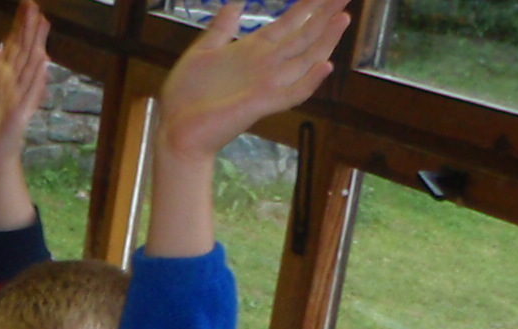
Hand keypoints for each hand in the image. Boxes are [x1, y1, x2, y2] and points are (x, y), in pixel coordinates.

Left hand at [0, 0, 49, 177]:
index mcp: (3, 76)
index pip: (14, 47)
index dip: (20, 27)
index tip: (26, 6)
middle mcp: (15, 84)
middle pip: (25, 52)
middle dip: (30, 30)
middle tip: (35, 7)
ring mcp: (20, 98)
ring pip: (30, 69)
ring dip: (37, 48)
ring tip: (42, 26)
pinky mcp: (19, 115)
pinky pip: (28, 97)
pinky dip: (36, 82)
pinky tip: (42, 66)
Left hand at [157, 0, 347, 162]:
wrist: (175, 128)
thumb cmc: (186, 94)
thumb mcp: (202, 51)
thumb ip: (221, 29)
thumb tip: (236, 3)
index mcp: (254, 50)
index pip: (289, 23)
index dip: (308, 6)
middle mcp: (266, 65)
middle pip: (303, 35)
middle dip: (325, 14)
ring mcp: (266, 84)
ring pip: (305, 60)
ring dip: (325, 40)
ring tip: (342, 19)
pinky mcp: (261, 104)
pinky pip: (291, 94)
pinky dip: (309, 82)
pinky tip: (325, 66)